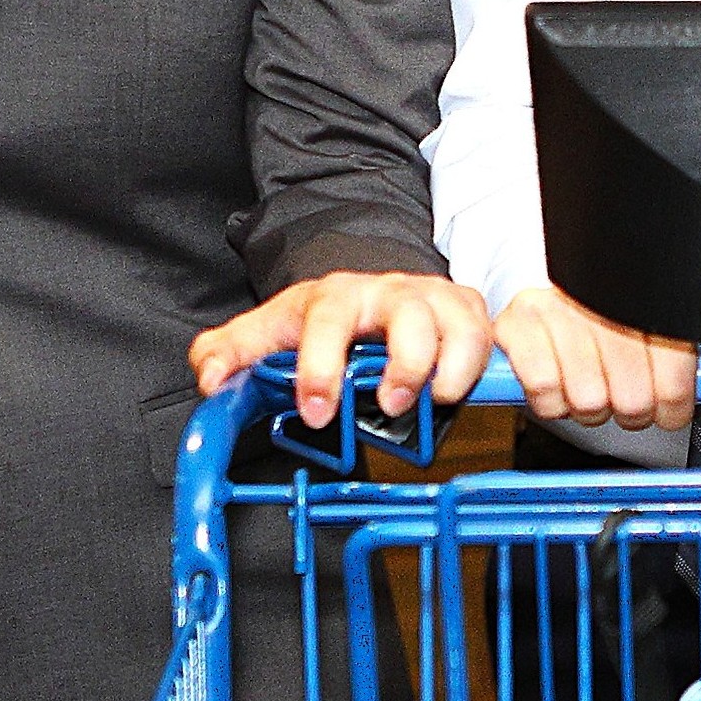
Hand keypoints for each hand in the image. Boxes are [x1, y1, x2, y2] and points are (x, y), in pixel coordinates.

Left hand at [189, 270, 493, 427]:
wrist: (366, 291)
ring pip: (461, 326)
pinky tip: (463, 393)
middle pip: (409, 316)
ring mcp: (434, 301)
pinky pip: (490, 338)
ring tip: (435, 402)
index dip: (322, 366)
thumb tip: (210, 377)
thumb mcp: (271, 330)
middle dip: (405, 363)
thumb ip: (231, 352)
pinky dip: (485, 367)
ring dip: (453, 368)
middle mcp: (390, 293)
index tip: (315, 410)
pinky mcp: (468, 315)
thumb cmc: (323, 319)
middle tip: (390, 405)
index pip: (327, 321)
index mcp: (336, 296)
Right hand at [494, 285, 697, 433]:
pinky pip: (545, 392)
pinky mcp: (517, 325)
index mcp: (645, 305)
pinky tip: (555, 380)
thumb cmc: (597, 310)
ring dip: (585, 407)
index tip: (664, 411)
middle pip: (632, 402)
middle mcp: (603, 303)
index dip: (670, 410)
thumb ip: (673, 359)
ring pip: (588, 402)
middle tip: (617, 395)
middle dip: (626, 411)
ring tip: (582, 383)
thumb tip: (690, 401)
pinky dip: (549, 400)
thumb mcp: (645, 324)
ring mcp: (558, 312)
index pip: (673, 384)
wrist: (536, 271)